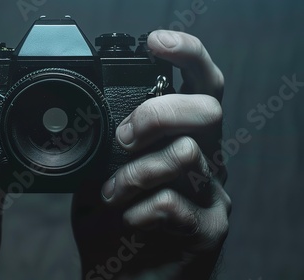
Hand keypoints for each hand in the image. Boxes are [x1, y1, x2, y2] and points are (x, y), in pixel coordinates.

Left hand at [72, 30, 230, 279]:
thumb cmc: (113, 228)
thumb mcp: (102, 178)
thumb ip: (110, 149)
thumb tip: (107, 119)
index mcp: (182, 144)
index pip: (200, 89)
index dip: (188, 56)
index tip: (156, 43)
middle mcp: (206, 165)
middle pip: (207, 111)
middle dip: (159, 113)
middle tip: (126, 136)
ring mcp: (212, 198)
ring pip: (187, 155)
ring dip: (135, 173)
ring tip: (110, 194)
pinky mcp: (208, 231)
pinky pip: (172, 202)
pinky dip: (137, 209)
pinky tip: (127, 220)